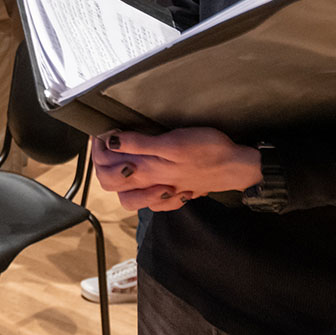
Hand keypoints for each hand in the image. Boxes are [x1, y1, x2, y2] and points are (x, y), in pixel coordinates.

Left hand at [92, 128, 261, 212]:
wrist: (237, 167)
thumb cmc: (208, 150)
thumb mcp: (171, 141)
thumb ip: (139, 144)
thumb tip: (112, 142)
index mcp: (146, 171)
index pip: (106, 169)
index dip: (98, 149)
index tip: (102, 133)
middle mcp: (149, 185)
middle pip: (110, 183)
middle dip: (102, 163)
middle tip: (107, 142)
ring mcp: (161, 193)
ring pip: (127, 195)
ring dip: (119, 178)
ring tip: (122, 157)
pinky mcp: (174, 195)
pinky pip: (148, 201)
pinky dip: (140, 190)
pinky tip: (145, 176)